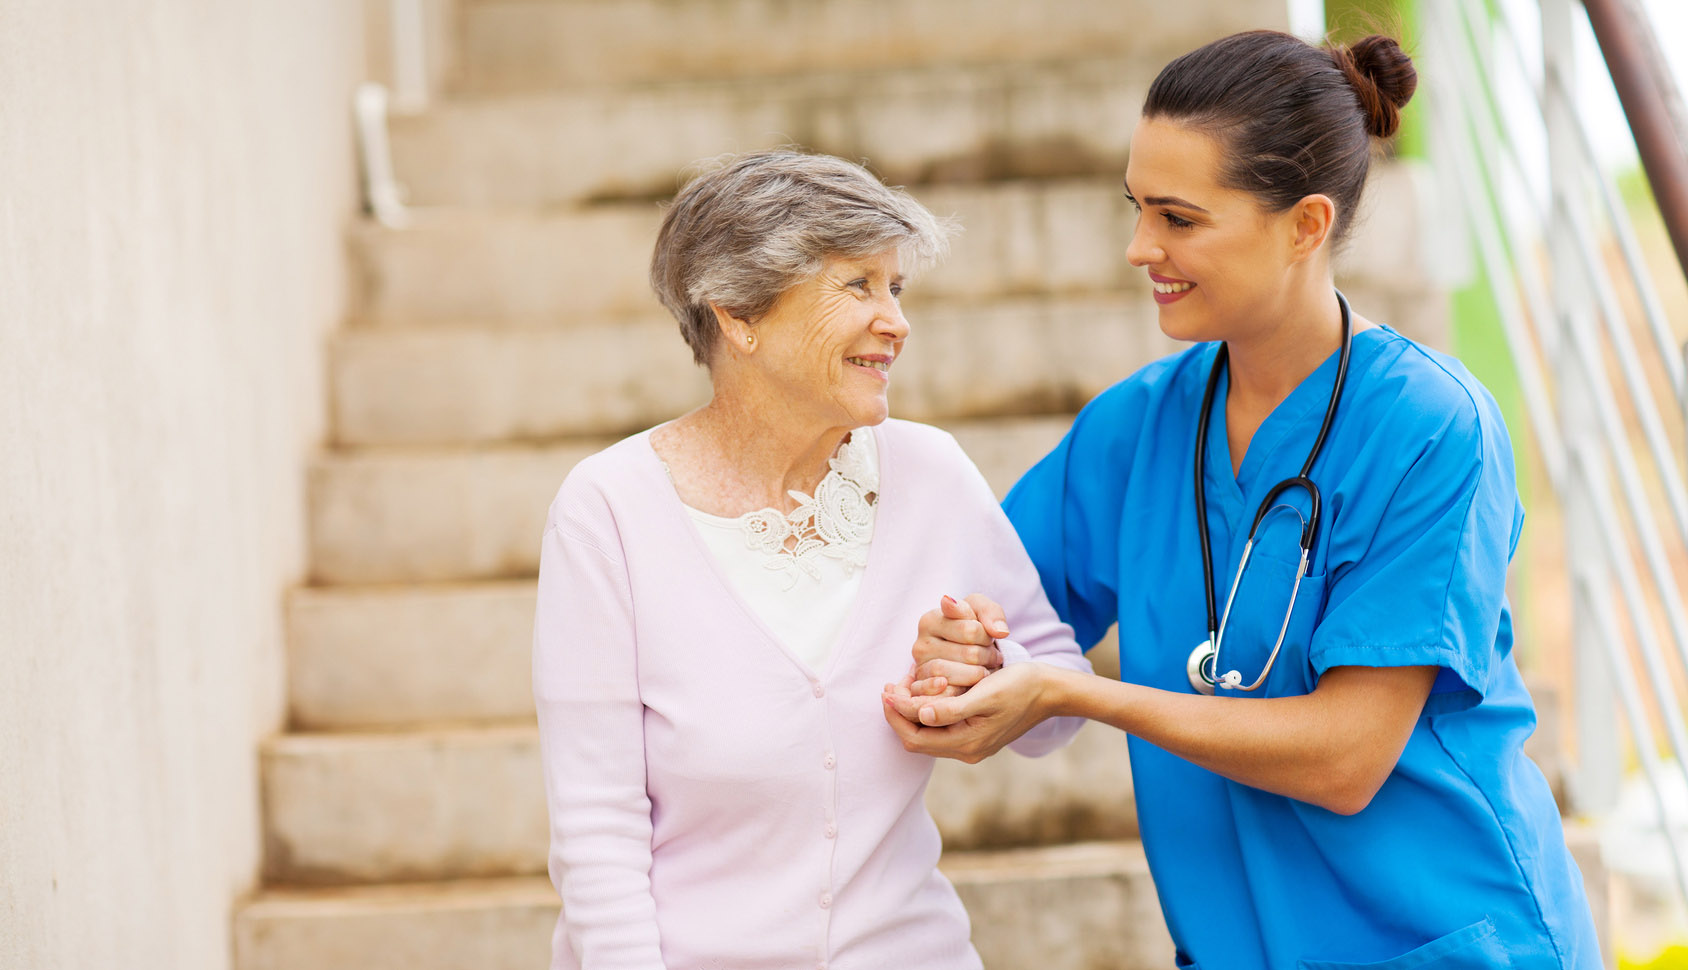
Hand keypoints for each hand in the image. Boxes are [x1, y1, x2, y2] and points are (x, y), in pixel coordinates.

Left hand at [881, 662, 1052, 763]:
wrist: (1051, 691)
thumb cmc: (1020, 687)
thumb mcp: (985, 694)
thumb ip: (952, 709)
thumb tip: (920, 714)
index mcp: (967, 743)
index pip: (914, 737)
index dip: (895, 714)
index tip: (886, 688)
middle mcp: (967, 750)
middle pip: (917, 738)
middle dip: (900, 713)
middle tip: (892, 684)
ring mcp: (972, 744)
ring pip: (928, 733)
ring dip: (912, 711)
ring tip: (905, 684)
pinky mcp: (976, 734)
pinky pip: (941, 728)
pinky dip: (928, 711)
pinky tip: (926, 690)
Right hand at [908, 594, 1007, 696]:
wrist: (967, 652)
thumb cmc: (973, 626)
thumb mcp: (982, 610)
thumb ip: (991, 613)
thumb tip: (999, 632)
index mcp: (930, 620)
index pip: (970, 631)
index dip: (986, 636)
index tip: (988, 635)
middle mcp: (920, 645)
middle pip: (969, 655)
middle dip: (988, 656)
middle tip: (994, 656)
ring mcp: (921, 670)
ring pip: (960, 675)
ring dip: (980, 674)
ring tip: (986, 668)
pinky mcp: (926, 691)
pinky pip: (949, 693)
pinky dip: (964, 689)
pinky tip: (973, 684)